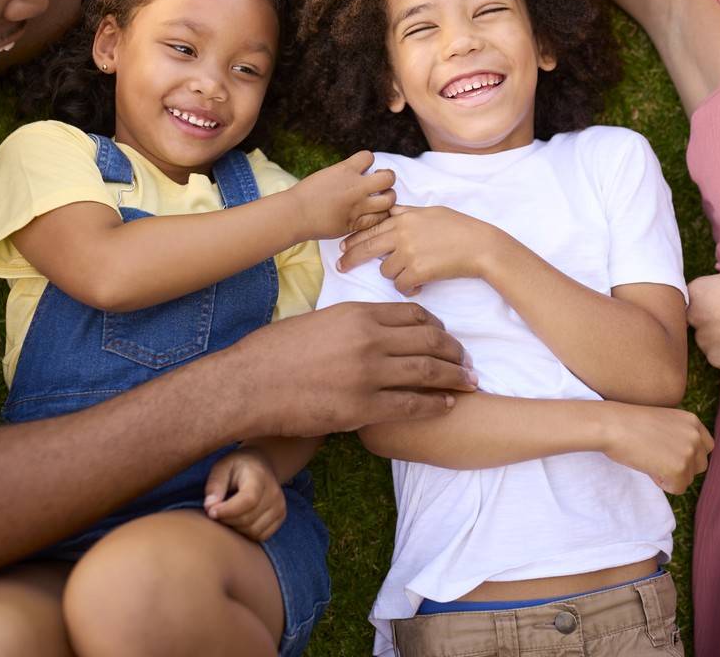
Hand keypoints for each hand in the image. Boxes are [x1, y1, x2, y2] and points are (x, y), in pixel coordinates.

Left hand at [203, 447, 285, 542]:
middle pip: (248, 518)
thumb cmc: (237, 467)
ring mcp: (280, 506)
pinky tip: (238, 520)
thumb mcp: (222, 468)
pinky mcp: (281, 517)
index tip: (211, 512)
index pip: (248, 500)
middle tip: (214, 513)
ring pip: (254, 531)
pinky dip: (246, 533)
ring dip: (235, 528)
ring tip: (226, 515)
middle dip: (227, 520)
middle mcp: (274, 492)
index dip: (228, 510)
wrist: (259, 466)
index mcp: (259, 476)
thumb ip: (215, 485)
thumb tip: (209, 507)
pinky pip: (261, 536)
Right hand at [229, 302, 476, 437]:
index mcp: (357, 313)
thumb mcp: (315, 322)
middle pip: (429, 341)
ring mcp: (368, 373)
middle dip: (454, 352)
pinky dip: (436, 404)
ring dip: (455, 378)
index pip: (413, 314)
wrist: (248, 384)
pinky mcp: (363, 407)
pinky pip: (412, 405)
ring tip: (470, 382)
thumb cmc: (273, 352)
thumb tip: (365, 332)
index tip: (445, 335)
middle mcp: (369, 339)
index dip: (436, 326)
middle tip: (467, 361)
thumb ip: (347, 325)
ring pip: (428, 372)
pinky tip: (448, 405)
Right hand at [288, 150, 395, 239]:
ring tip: (381, 199)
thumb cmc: (306, 193)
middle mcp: (356, 187)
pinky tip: (373, 214)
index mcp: (345, 170)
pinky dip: (379, 215)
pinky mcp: (356, 223)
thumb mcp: (327, 173)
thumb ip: (346, 173)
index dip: (369, 161)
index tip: (365, 168)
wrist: (295, 214)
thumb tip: (361, 172)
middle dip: (387, 178)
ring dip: (388, 198)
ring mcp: (358, 206)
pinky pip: (379, 219)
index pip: (369, 157)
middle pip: (388, 178)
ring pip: (389, 200)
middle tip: (381, 184)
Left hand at [338, 205, 501, 295]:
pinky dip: (408, 288)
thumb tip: (391, 211)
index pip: (370, 228)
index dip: (353, 239)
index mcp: (404, 218)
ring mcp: (409, 253)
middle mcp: (402, 234)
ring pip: (385, 270)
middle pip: (366, 247)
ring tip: (411, 273)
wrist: (480, 246)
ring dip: (395, 274)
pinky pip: (401, 285)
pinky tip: (419, 286)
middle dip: (351, 258)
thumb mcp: (430, 212)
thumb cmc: (459, 228)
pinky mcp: (418, 271)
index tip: (342, 247)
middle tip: (341, 266)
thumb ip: (407, 213)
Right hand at [599, 401, 713, 493]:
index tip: (668, 452)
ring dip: (671, 476)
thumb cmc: (627, 423)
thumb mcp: (662, 421)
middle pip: (700, 465)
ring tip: (650, 460)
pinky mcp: (679, 469)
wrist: (611, 425)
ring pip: (688, 478)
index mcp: (692, 421)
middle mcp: (696, 436)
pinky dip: (662, 483)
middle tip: (656, 458)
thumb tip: (683, 456)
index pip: (706, 447)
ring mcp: (689, 452)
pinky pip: (677, 488)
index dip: (687, 455)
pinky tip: (648, 468)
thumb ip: (679, 435)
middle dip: (681, 467)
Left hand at [688, 273, 719, 369]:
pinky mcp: (716, 358)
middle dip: (709, 323)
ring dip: (719, 340)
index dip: (707, 305)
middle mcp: (693, 314)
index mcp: (696, 290)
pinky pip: (718, 357)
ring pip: (706, 341)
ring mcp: (703, 338)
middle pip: (695, 322)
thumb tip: (699, 304)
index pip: (689, 301)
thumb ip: (708, 292)